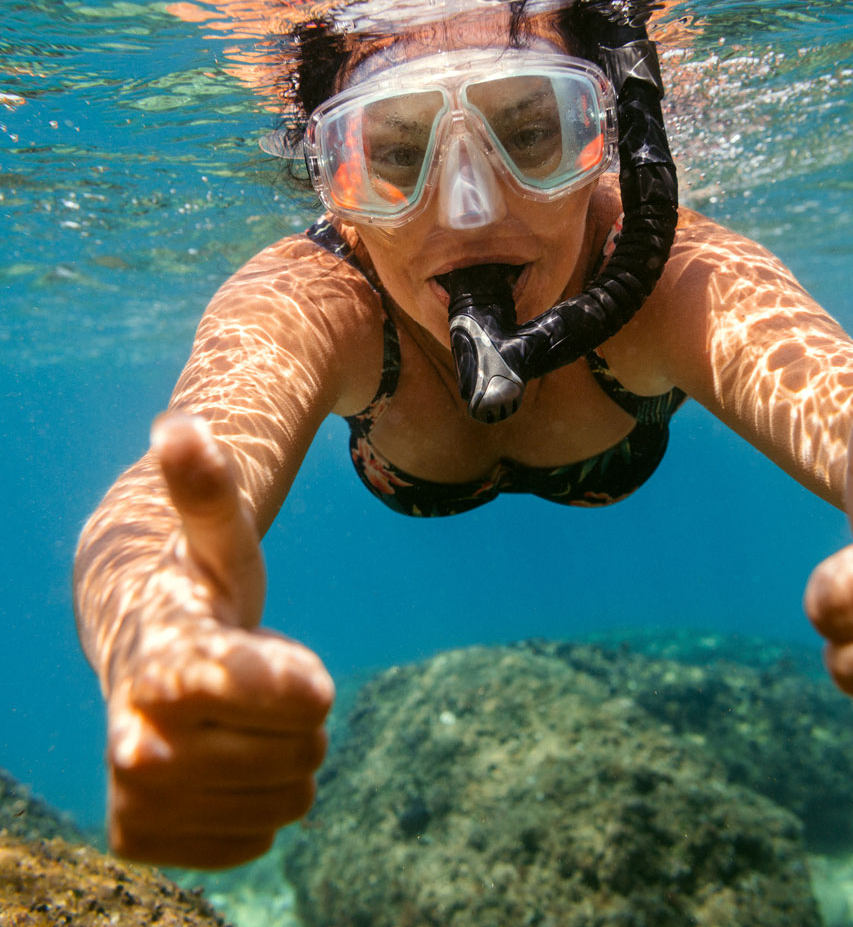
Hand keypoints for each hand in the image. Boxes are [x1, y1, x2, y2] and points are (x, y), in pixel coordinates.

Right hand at [106, 414, 333, 867]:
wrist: (143, 656)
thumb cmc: (196, 589)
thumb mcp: (217, 539)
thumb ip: (204, 487)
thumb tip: (177, 424)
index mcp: (166, 667)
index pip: (298, 697)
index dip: (301, 677)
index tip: (280, 656)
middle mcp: (138, 747)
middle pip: (304, 752)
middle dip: (297, 717)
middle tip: (253, 687)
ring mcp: (139, 800)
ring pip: (290, 798)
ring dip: (281, 757)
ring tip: (236, 720)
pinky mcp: (145, 838)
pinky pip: (261, 836)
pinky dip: (260, 801)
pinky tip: (225, 763)